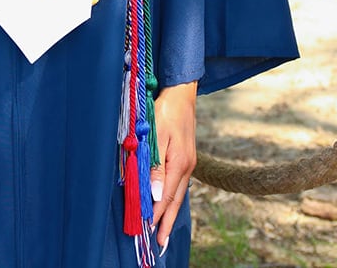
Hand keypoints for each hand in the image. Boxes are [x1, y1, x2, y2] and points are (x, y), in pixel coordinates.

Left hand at [151, 80, 196, 250]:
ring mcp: (187, 162)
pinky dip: (173, 198)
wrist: (181, 94)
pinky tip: (169, 203)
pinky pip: (178, 184)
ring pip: (178, 193)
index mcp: (179, 163)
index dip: (157, 215)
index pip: (166, 196)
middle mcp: (186, 166)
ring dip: (170, 212)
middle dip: (167, 221)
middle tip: (159, 242)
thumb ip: (156, 165)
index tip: (149, 232)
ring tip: (164, 230)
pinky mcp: (185, 157)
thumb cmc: (165, 111)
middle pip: (175, 200)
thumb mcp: (157, 136)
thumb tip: (156, 194)